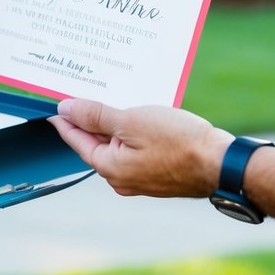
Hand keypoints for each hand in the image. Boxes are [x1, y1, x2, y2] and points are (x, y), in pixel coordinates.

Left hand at [50, 98, 232, 197]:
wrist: (220, 163)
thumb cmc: (178, 142)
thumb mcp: (131, 121)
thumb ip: (96, 116)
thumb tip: (66, 109)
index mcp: (110, 167)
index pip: (77, 140)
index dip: (65, 120)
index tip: (54, 107)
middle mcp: (122, 179)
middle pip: (97, 144)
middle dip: (91, 120)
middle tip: (82, 95)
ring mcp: (141, 179)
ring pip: (119, 146)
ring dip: (115, 124)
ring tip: (113, 100)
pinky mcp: (159, 174)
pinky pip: (137, 151)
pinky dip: (134, 133)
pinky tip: (141, 116)